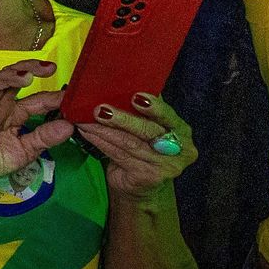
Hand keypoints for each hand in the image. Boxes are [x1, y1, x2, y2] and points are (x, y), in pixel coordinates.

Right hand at [0, 61, 73, 187]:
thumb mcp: (25, 151)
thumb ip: (44, 138)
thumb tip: (69, 127)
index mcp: (15, 112)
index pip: (37, 99)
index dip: (54, 96)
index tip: (71, 95)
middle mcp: (1, 105)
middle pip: (14, 78)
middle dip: (30, 68)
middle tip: (49, 68)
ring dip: (9, 77)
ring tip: (25, 76)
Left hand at [75, 93, 195, 199]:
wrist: (139, 184)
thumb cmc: (142, 147)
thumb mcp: (147, 127)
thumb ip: (142, 110)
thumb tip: (119, 83)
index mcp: (181, 130)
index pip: (168, 116)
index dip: (153, 107)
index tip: (135, 97)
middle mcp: (180, 149)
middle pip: (148, 131)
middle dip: (122, 119)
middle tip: (100, 109)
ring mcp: (166, 166)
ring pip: (129, 143)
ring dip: (104, 130)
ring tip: (86, 120)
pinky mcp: (148, 176)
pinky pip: (119, 155)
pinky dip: (101, 143)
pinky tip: (88, 134)